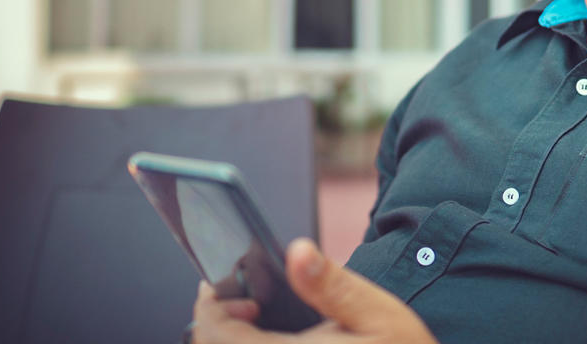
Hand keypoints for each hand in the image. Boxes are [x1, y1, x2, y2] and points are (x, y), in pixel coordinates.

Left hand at [190, 238, 438, 343]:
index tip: (221, 287)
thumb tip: (297, 251)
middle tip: (246, 303)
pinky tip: (278, 343)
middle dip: (218, 325)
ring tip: (257, 323)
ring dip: (234, 342)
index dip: (210, 306)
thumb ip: (331, 283)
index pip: (216, 335)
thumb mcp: (376, 314)